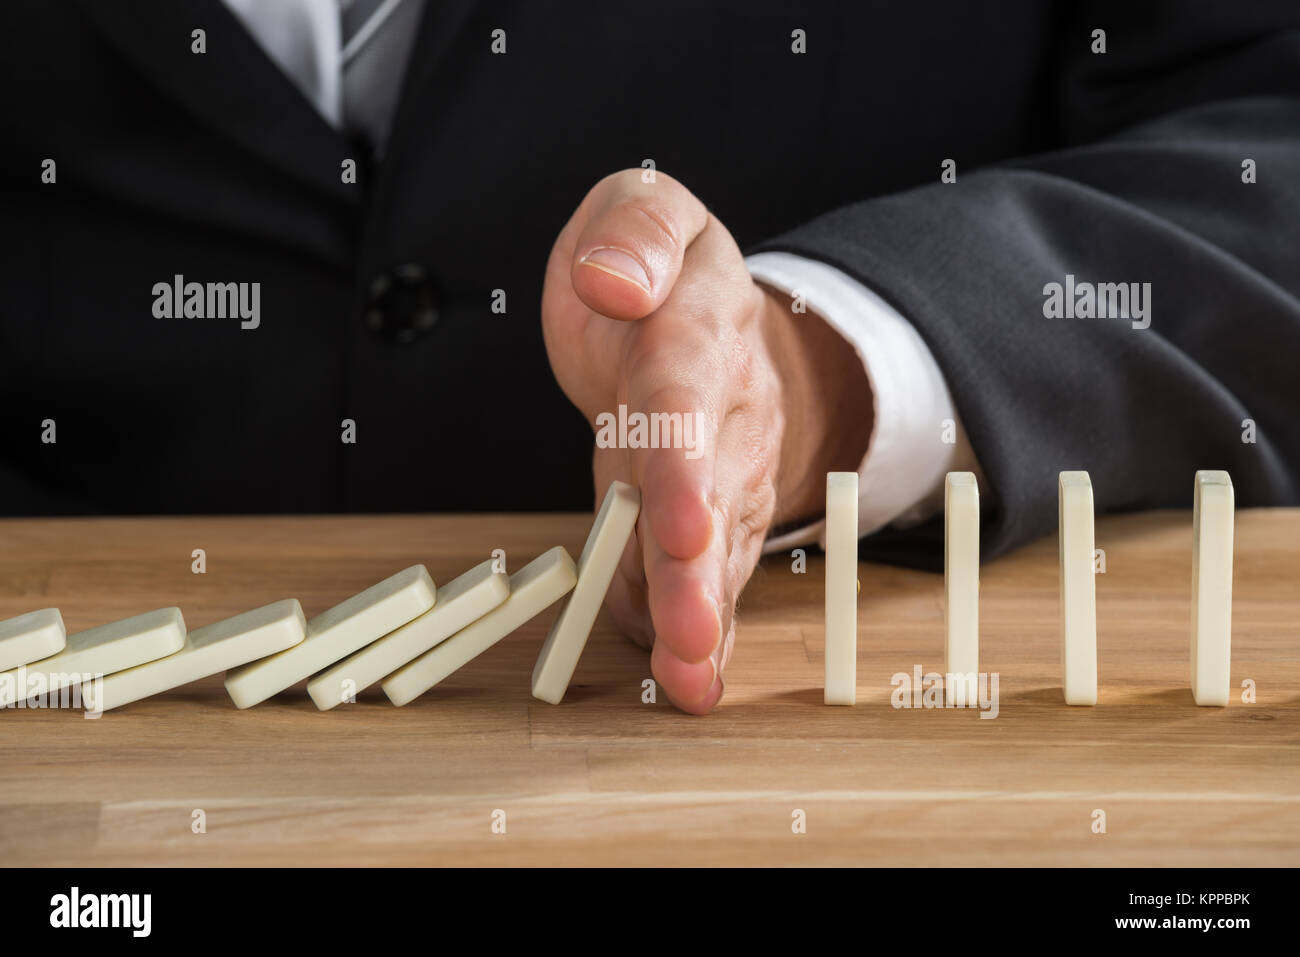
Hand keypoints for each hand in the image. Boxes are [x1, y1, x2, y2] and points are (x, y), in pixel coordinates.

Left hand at [542, 169, 870, 712]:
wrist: (715, 317)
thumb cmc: (659, 270)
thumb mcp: (642, 209)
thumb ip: (634, 233)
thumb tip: (612, 283)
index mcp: (695, 327)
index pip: (682, 394)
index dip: (681, 462)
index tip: (680, 524)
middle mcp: (722, 408)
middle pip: (709, 489)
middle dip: (696, 564)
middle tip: (684, 631)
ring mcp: (724, 468)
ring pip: (717, 545)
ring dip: (702, 613)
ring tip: (688, 679)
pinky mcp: (715, 513)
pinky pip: (712, 571)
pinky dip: (703, 627)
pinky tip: (693, 681)